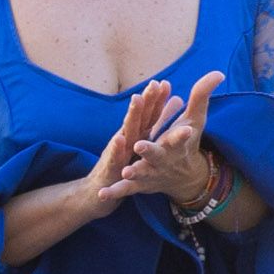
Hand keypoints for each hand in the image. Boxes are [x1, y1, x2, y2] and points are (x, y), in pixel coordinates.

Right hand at [79, 78, 181, 214]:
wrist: (98, 190)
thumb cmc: (123, 164)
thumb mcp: (141, 146)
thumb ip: (158, 124)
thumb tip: (175, 103)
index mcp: (137, 135)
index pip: (149, 114)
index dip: (156, 98)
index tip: (165, 82)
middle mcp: (127, 139)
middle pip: (138, 116)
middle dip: (146, 99)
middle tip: (153, 83)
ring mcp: (117, 152)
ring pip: (126, 132)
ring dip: (131, 116)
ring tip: (137, 99)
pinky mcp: (111, 169)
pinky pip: (113, 159)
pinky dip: (115, 149)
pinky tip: (119, 139)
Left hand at [109, 71, 229, 210]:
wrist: (185, 178)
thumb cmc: (188, 143)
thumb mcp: (196, 120)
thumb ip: (202, 96)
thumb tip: (218, 73)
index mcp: (177, 144)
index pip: (181, 136)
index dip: (182, 133)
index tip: (187, 129)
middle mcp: (165, 159)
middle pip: (158, 154)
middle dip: (150, 150)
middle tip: (141, 145)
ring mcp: (152, 173)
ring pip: (142, 174)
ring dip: (135, 173)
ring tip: (126, 172)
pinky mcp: (141, 185)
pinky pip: (126, 190)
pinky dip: (114, 193)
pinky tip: (101, 194)